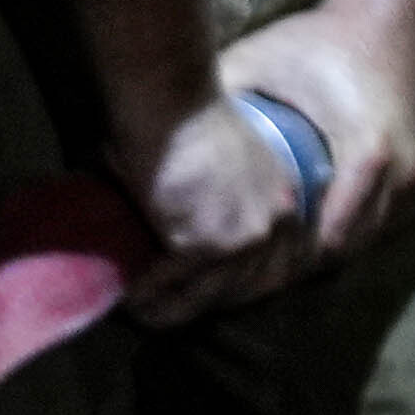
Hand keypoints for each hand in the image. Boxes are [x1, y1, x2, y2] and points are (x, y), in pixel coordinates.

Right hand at [119, 87, 317, 322]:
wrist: (170, 99)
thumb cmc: (183, 113)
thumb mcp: (222, 158)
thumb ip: (217, 193)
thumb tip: (190, 212)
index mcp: (285, 196)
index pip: (274, 259)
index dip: (238, 282)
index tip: (208, 292)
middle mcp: (275, 222)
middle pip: (246, 285)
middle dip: (209, 304)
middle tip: (173, 313)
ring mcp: (244, 237)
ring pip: (211, 293)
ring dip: (176, 309)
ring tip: (146, 315)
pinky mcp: (206, 244)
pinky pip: (175, 283)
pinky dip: (150, 296)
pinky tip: (130, 301)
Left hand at [218, 1, 414, 257]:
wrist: (394, 13)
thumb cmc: (323, 40)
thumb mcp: (265, 61)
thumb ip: (220, 95)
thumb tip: (160, 128)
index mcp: (370, 152)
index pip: (330, 237)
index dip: (287, 256)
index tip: (249, 263)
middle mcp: (409, 174)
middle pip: (351, 246)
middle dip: (303, 261)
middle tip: (255, 270)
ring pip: (374, 238)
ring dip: (332, 246)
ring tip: (280, 255)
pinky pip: (393, 218)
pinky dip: (359, 224)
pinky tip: (320, 226)